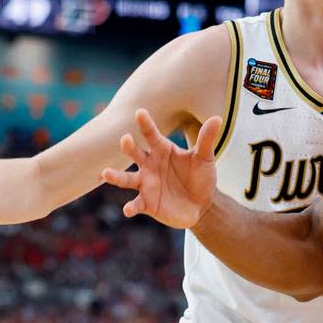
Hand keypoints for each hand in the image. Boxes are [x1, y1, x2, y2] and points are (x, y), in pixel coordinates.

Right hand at [101, 109, 221, 228]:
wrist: (202, 205)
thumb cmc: (200, 176)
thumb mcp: (205, 158)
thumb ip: (206, 140)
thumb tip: (217, 118)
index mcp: (162, 150)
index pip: (152, 135)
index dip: (146, 124)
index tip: (140, 112)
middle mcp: (149, 165)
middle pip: (135, 154)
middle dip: (129, 147)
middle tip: (125, 139)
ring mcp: (145, 184)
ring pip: (126, 179)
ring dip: (115, 176)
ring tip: (105, 173)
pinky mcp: (146, 203)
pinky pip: (135, 204)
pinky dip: (130, 207)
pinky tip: (127, 210)